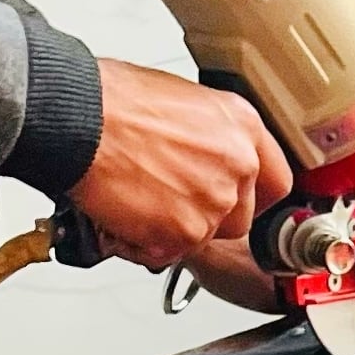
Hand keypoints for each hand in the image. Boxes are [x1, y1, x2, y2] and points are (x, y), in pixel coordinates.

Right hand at [73, 58, 290, 271]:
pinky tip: (124, 215)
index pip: (276, 181)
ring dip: (172, 230)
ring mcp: (215, 201)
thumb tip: (200, 157)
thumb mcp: (180, 101)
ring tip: (138, 201)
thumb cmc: (112, 101)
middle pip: (240, 217)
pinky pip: (172, 253)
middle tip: (167, 198)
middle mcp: (238, 163)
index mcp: (242, 125)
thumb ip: (207, 138)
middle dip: (204, 216)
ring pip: (204, 238)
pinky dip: (145, 244)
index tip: (236, 202)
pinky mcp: (187, 232)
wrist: (79, 118)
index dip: (251, 196)